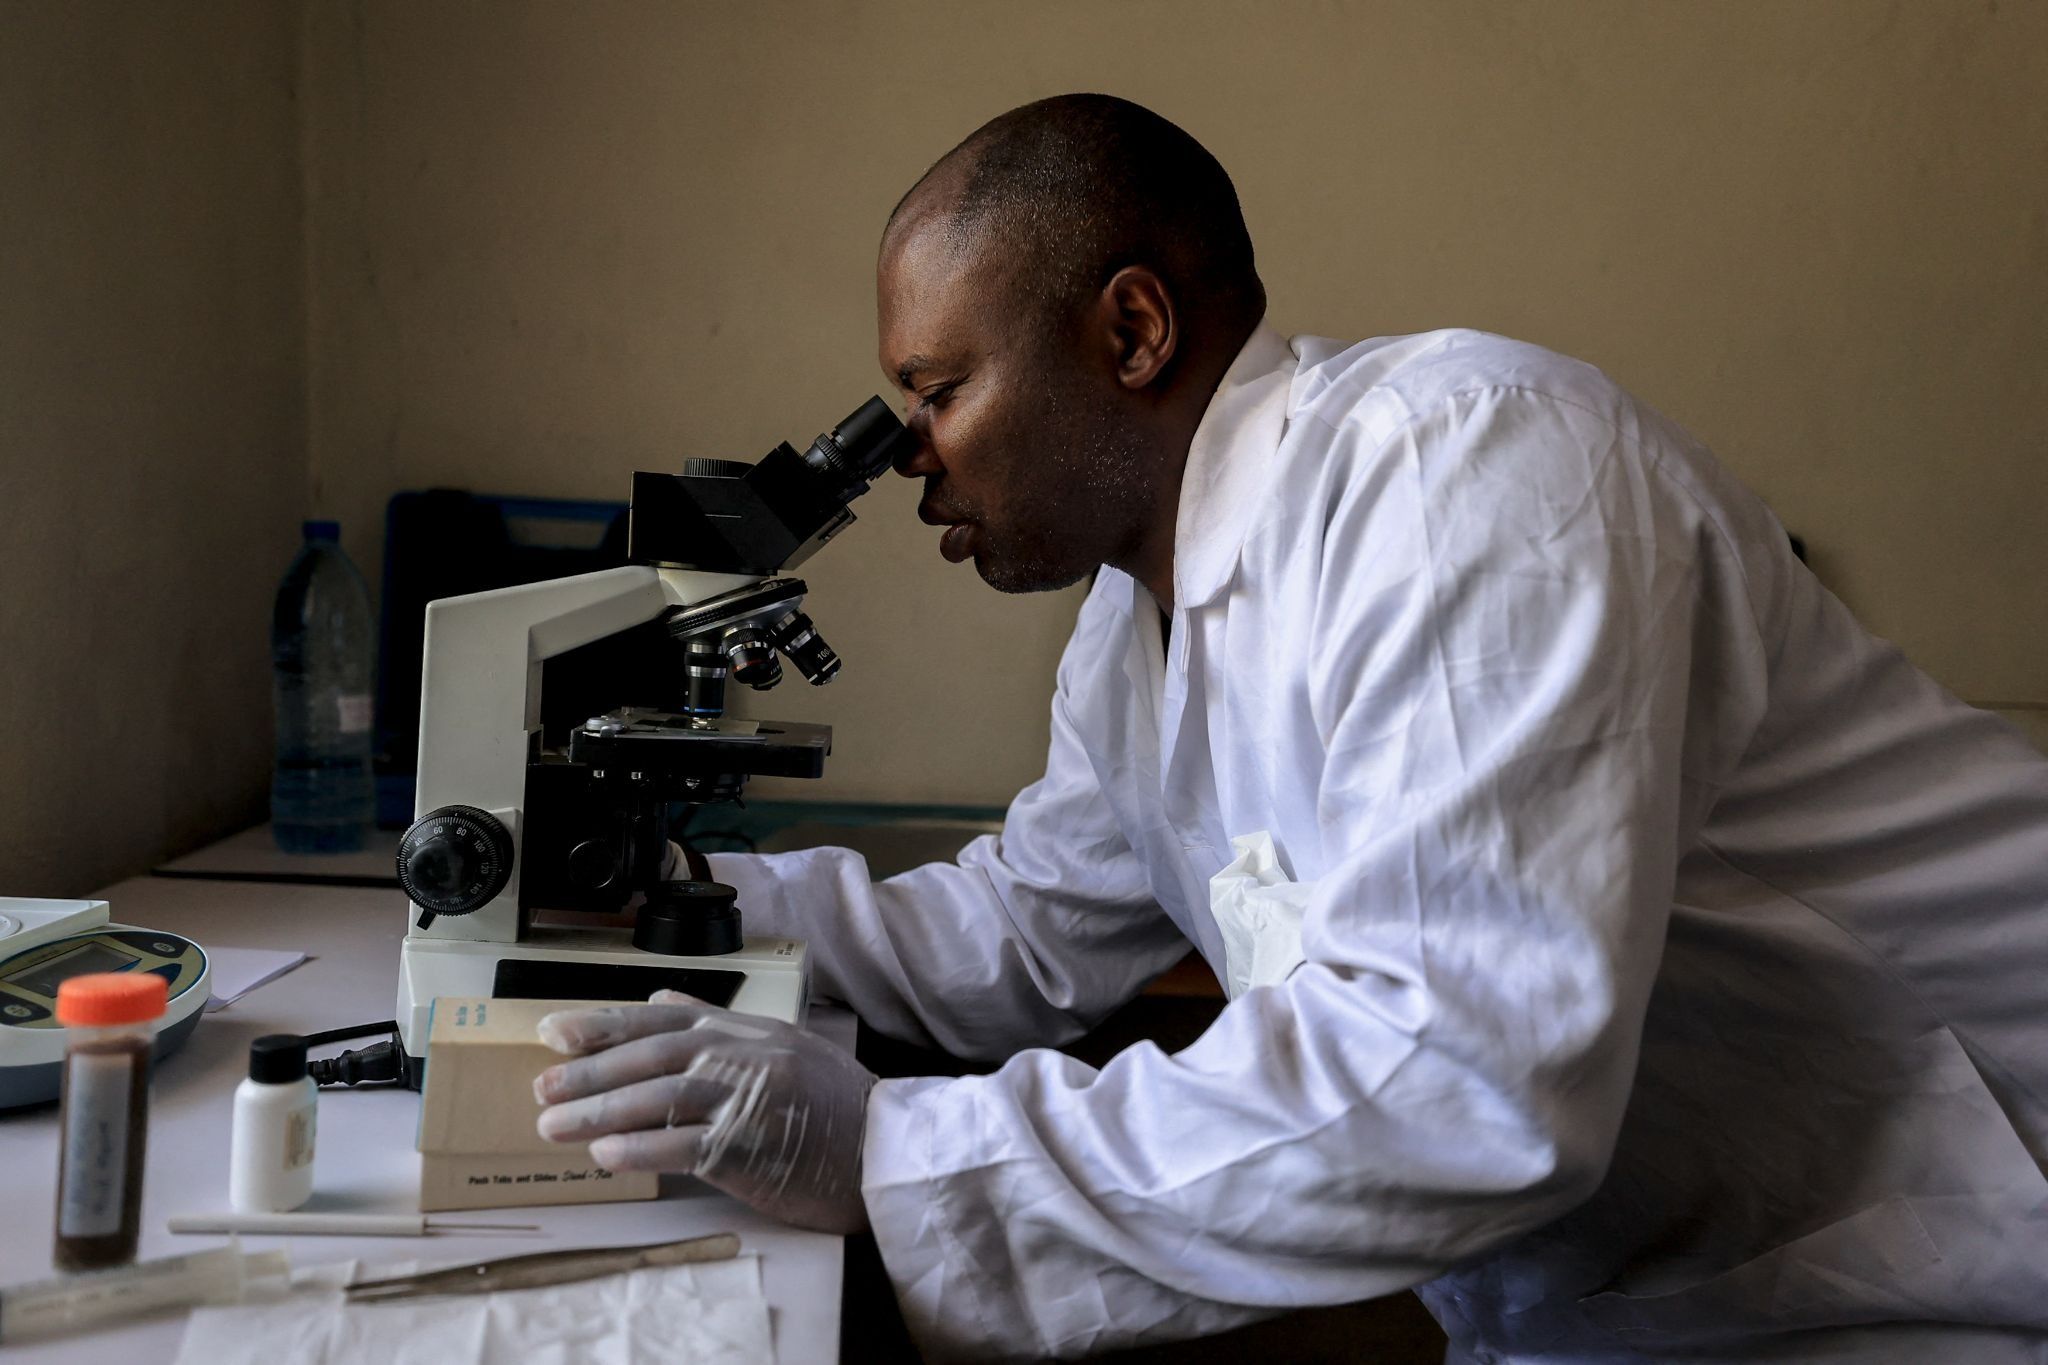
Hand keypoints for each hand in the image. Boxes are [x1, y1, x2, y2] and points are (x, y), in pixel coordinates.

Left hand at [533, 991, 875, 1234]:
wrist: (887, 1149)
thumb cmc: (835, 1104)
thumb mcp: (783, 1045)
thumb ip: (720, 1023)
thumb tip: (663, 1001)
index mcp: (747, 1031)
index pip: (662, 1021)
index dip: (605, 1025)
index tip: (555, 1032)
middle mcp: (744, 1057)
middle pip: (651, 1058)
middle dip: (589, 1071)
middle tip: (541, 1087)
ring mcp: (749, 1100)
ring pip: (659, 1099)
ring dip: (599, 1112)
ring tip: (553, 1127)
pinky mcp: (753, 1149)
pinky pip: (686, 1147)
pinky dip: (642, 1150)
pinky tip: (606, 1155)